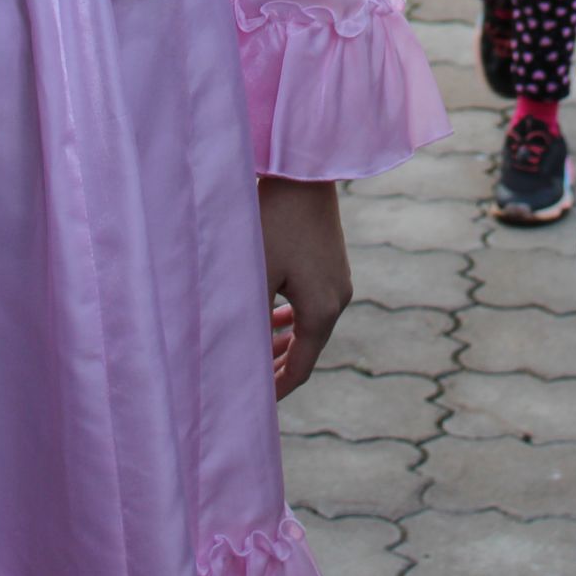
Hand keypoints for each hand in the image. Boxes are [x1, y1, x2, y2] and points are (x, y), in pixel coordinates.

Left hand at [258, 178, 350, 398]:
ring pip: (309, 325)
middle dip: (277, 367)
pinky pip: (312, 303)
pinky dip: (291, 318)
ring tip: (257, 354)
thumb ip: (249, 322)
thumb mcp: (256, 277)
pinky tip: (272, 316)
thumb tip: (237, 361)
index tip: (251, 405)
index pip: (300, 368)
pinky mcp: (332, 261)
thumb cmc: (273, 222)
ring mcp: (338, 279)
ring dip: (283, 341)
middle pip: (307, 349)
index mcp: (322, 312)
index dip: (275, 390)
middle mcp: (338, 299)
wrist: (303, 170)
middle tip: (248, 384)